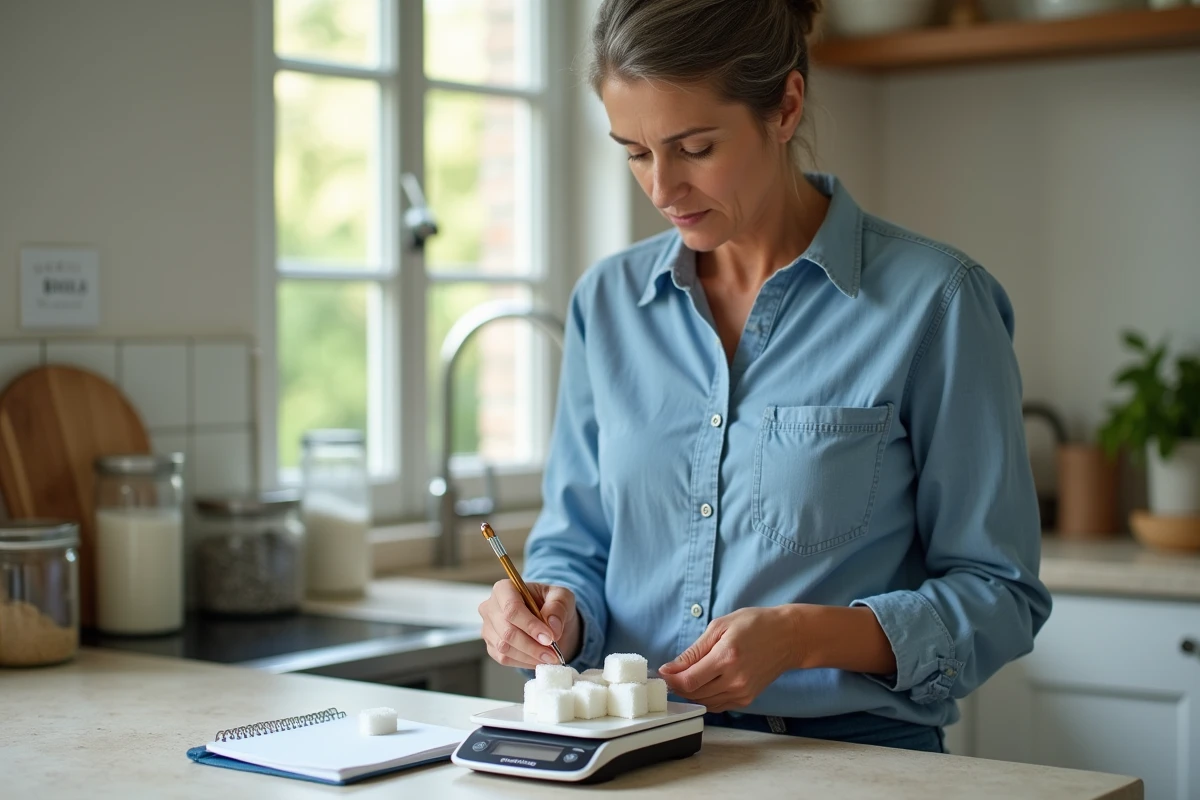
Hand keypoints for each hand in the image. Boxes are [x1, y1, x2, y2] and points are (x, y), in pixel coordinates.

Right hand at [478, 580, 581, 667]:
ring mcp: (488, 628)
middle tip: (554, 653)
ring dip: (530, 656)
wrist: (547, 619)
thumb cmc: (551, 603)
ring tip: (550, 657)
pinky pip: (504, 659)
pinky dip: (524, 662)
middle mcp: (490, 607)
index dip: (530, 625)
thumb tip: (552, 627)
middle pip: (507, 631)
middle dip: (532, 646)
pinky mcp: (492, 646)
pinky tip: (539, 659)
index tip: (550, 638)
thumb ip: (558, 607)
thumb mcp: (562, 597)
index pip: (512, 609)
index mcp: (504, 589)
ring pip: (504, 648)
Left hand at [657, 606, 794, 712]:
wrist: (788, 637)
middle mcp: (735, 679)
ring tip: (687, 676)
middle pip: (694, 694)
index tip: (663, 671)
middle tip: (672, 673)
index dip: (670, 679)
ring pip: (704, 702)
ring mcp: (742, 692)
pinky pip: (717, 704)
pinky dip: (705, 696)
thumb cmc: (755, 625)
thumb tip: (670, 668)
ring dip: (690, 691)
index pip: (688, 681)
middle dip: (678, 685)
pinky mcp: (746, 699)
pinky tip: (704, 683)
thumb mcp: (720, 626)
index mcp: (726, 657)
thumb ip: (694, 651)